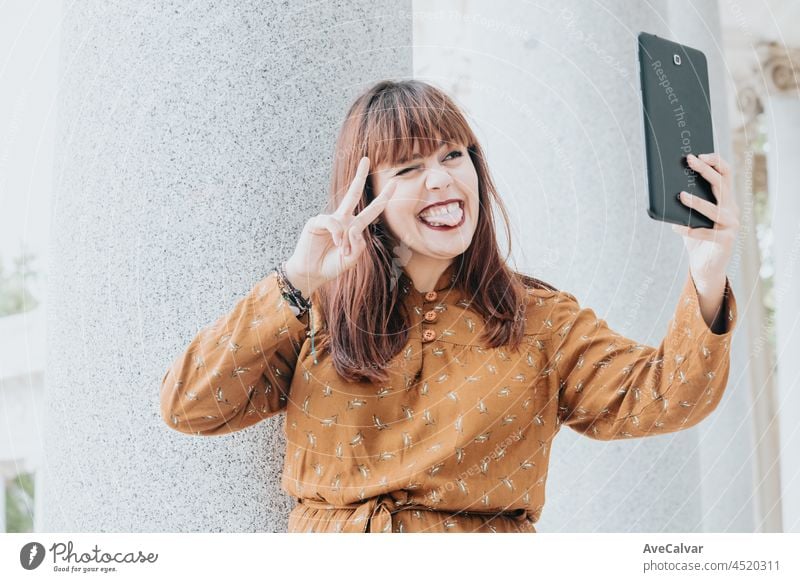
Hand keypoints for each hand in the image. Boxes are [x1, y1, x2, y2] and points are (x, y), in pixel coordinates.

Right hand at [285, 157, 397, 292]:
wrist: (312, 273)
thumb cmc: (332, 266)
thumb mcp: (352, 259)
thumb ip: (359, 245)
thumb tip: (355, 228)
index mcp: (354, 227)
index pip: (371, 210)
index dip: (383, 198)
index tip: (394, 184)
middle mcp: (343, 220)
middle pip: (353, 193)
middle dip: (359, 176)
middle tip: (366, 159)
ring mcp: (330, 220)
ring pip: (344, 220)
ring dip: (345, 239)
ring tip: (341, 252)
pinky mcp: (316, 222)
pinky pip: (332, 222)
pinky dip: (337, 233)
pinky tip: (336, 242)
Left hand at [671, 153, 739, 289]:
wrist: (706, 266)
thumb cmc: (697, 238)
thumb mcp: (691, 217)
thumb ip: (685, 202)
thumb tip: (666, 184)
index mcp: (725, 200)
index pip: (725, 175)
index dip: (715, 162)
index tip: (699, 154)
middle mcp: (731, 210)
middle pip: (721, 185)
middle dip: (704, 170)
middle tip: (689, 160)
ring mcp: (731, 225)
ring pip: (714, 210)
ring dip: (697, 202)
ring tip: (681, 196)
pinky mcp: (726, 241)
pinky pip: (706, 233)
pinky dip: (690, 230)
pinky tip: (676, 227)